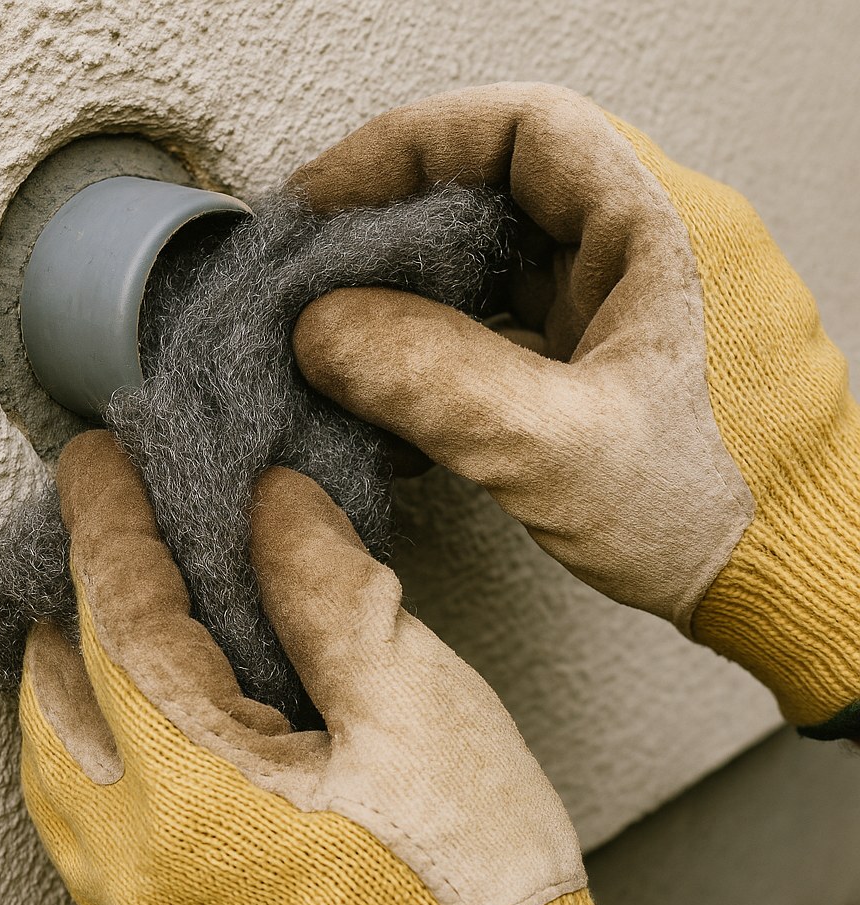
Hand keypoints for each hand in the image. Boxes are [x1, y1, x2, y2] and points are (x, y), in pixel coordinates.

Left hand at [19, 430, 655, 904]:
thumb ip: (330, 594)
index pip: (118, 625)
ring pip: (56, 764)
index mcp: (194, 798)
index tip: (97, 462)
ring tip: (116, 606)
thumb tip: (273, 506)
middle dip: (75, 597)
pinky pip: (86, 818)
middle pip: (57, 696)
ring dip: (78, 671)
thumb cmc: (471, 885)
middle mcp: (136, 865)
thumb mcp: (418, 710)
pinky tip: (141, 713)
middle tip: (109, 525)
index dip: (106, 527)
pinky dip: (96, 740)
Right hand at [289, 82, 859, 736]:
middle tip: (315, 276)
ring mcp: (621, 301)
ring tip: (339, 343)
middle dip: (394, 228)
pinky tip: (395, 399)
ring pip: (491, 261)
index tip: (325, 199)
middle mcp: (642, 246)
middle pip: (494, 191)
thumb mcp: (562, 449)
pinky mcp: (601, 354)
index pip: (520, 130)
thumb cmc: (723, 512)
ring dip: (410, 296)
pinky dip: (441, 349)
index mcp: (662, 226)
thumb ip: (438, 384)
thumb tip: (324, 330)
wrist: (784, 579)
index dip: (408, 147)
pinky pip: (504, 323)